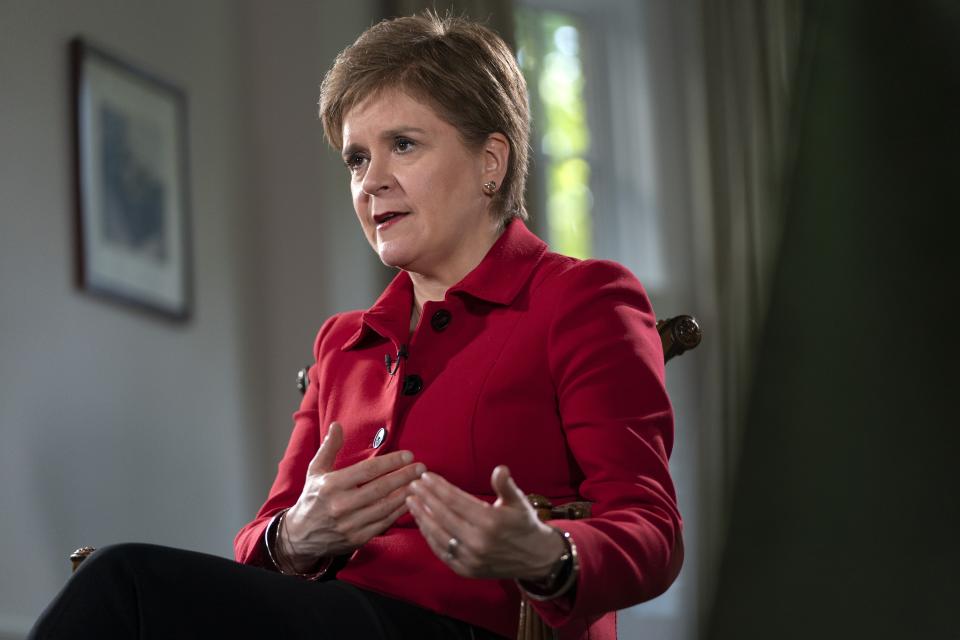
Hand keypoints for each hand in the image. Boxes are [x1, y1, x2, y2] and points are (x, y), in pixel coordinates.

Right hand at [280, 422, 425, 570]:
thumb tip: (337, 425)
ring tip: (421, 483)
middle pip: (380, 488)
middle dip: (404, 477)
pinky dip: (399, 512)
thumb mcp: (316, 471)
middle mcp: (341, 505)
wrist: (300, 536)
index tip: (408, 455)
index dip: (390, 462)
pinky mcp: (357, 539)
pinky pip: (383, 523)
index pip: (367, 471)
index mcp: (331, 485)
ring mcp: (350, 524)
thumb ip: (329, 448)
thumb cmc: (312, 499)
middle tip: (421, 468)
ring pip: (385, 507)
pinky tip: (410, 502)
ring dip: (406, 494)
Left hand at [406, 466, 563, 579]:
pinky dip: (429, 536)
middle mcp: (479, 542)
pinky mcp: (466, 570)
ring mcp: (471, 559)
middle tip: (412, 485)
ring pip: (438, 535)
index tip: (425, 477)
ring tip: (411, 501)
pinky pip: (442, 552)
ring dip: (422, 517)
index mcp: (491, 522)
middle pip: (443, 516)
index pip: (456, 501)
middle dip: (425, 498)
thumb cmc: (524, 524)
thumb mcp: (519, 501)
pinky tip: (422, 523)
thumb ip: (506, 485)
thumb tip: (500, 469)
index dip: (438, 487)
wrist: (536, 558)